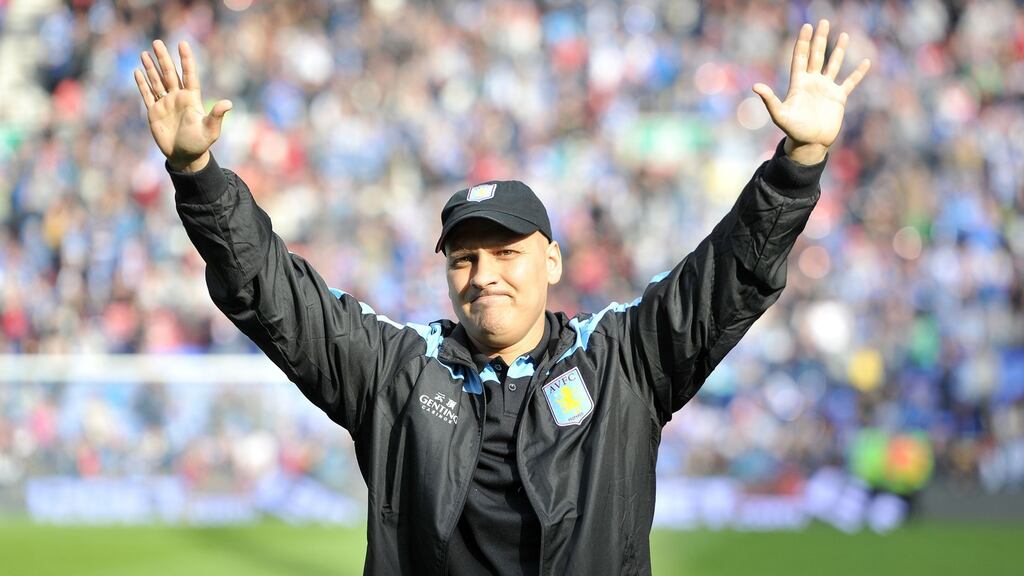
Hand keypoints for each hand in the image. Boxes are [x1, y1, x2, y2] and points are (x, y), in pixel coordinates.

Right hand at [133, 40, 231, 171]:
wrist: (185, 156)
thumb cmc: (200, 143)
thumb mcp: (210, 130)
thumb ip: (217, 115)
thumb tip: (229, 103)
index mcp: (192, 99)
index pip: (188, 75)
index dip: (186, 60)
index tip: (183, 44)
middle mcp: (178, 98)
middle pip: (169, 74)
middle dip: (163, 58)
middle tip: (157, 42)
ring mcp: (165, 104)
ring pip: (157, 82)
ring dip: (151, 68)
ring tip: (146, 53)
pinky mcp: (154, 112)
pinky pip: (147, 95)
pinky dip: (142, 84)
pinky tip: (138, 72)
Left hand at [752, 20, 870, 164]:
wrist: (810, 144)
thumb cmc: (793, 130)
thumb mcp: (780, 115)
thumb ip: (769, 100)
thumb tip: (755, 86)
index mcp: (798, 83)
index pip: (801, 57)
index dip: (803, 42)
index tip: (807, 26)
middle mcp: (813, 82)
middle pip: (817, 56)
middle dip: (820, 39)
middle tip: (823, 22)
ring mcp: (826, 88)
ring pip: (833, 64)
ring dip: (839, 50)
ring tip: (844, 35)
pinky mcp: (839, 97)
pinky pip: (850, 82)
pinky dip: (858, 73)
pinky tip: (865, 62)